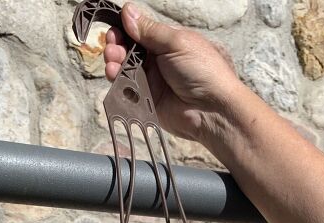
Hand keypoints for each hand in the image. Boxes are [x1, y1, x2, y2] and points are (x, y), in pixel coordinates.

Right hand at [103, 3, 240, 141]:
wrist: (212, 110)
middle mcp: (157, 61)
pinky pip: (127, 90)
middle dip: (116, 45)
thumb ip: (150, 30)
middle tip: (113, 46)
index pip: (139, 31)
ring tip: (112, 60)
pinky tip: (114, 75)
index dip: (125, 29)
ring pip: (124, 69)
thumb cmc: (202, 71)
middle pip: (128, 50)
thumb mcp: (176, 42)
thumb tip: (128, 12)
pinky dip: (117, 82)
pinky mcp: (146, 101)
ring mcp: (151, 81)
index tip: (115, 28)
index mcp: (166, 42)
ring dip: (114, 62)